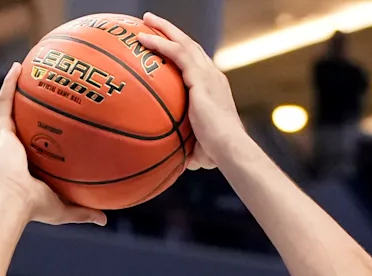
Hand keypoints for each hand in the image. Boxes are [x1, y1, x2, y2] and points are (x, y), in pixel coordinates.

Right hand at [0, 63, 105, 225]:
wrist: (14, 201)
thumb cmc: (37, 207)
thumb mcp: (66, 208)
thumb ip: (84, 211)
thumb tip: (105, 220)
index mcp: (31, 163)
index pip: (41, 143)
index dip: (48, 131)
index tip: (61, 119)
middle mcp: (18, 148)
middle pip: (27, 120)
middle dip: (34, 104)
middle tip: (47, 87)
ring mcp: (7, 138)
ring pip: (12, 107)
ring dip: (18, 87)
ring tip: (28, 68)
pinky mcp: (0, 131)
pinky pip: (5, 102)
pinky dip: (9, 84)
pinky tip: (17, 68)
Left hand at [137, 13, 244, 168]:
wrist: (228, 147)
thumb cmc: (217, 153)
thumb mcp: (201, 148)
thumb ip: (190, 149)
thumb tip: (180, 161)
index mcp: (215, 89)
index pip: (198, 65)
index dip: (183, 53)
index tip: (168, 47)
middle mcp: (213, 76)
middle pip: (190, 46)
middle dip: (172, 32)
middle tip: (153, 23)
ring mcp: (208, 74)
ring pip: (183, 42)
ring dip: (164, 28)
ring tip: (146, 19)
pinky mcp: (200, 76)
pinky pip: (176, 52)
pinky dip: (160, 42)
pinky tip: (143, 38)